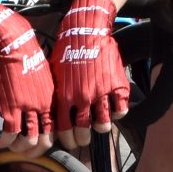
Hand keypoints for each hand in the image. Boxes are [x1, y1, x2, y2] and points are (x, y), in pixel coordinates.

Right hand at [0, 0, 51, 150]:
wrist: (13, 42)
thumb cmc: (27, 53)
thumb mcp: (44, 76)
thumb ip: (45, 94)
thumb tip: (41, 106)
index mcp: (54, 98)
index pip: (58, 129)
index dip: (51, 141)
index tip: (41, 144)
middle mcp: (44, 106)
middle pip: (47, 141)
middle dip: (37, 153)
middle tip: (27, 154)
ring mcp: (28, 108)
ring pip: (30, 142)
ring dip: (21, 150)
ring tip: (13, 148)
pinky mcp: (12, 107)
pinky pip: (11, 134)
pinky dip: (6, 142)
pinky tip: (1, 141)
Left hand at [49, 0, 127, 148]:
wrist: (86, 29)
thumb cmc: (67, 48)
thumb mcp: (54, 73)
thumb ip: (56, 94)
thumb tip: (52, 113)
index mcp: (64, 96)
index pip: (64, 130)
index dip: (68, 140)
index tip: (71, 141)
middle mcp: (82, 98)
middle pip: (83, 132)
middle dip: (83, 139)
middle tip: (84, 138)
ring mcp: (100, 93)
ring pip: (102, 125)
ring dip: (100, 128)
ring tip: (100, 125)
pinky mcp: (116, 85)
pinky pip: (120, 110)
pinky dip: (118, 113)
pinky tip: (114, 109)